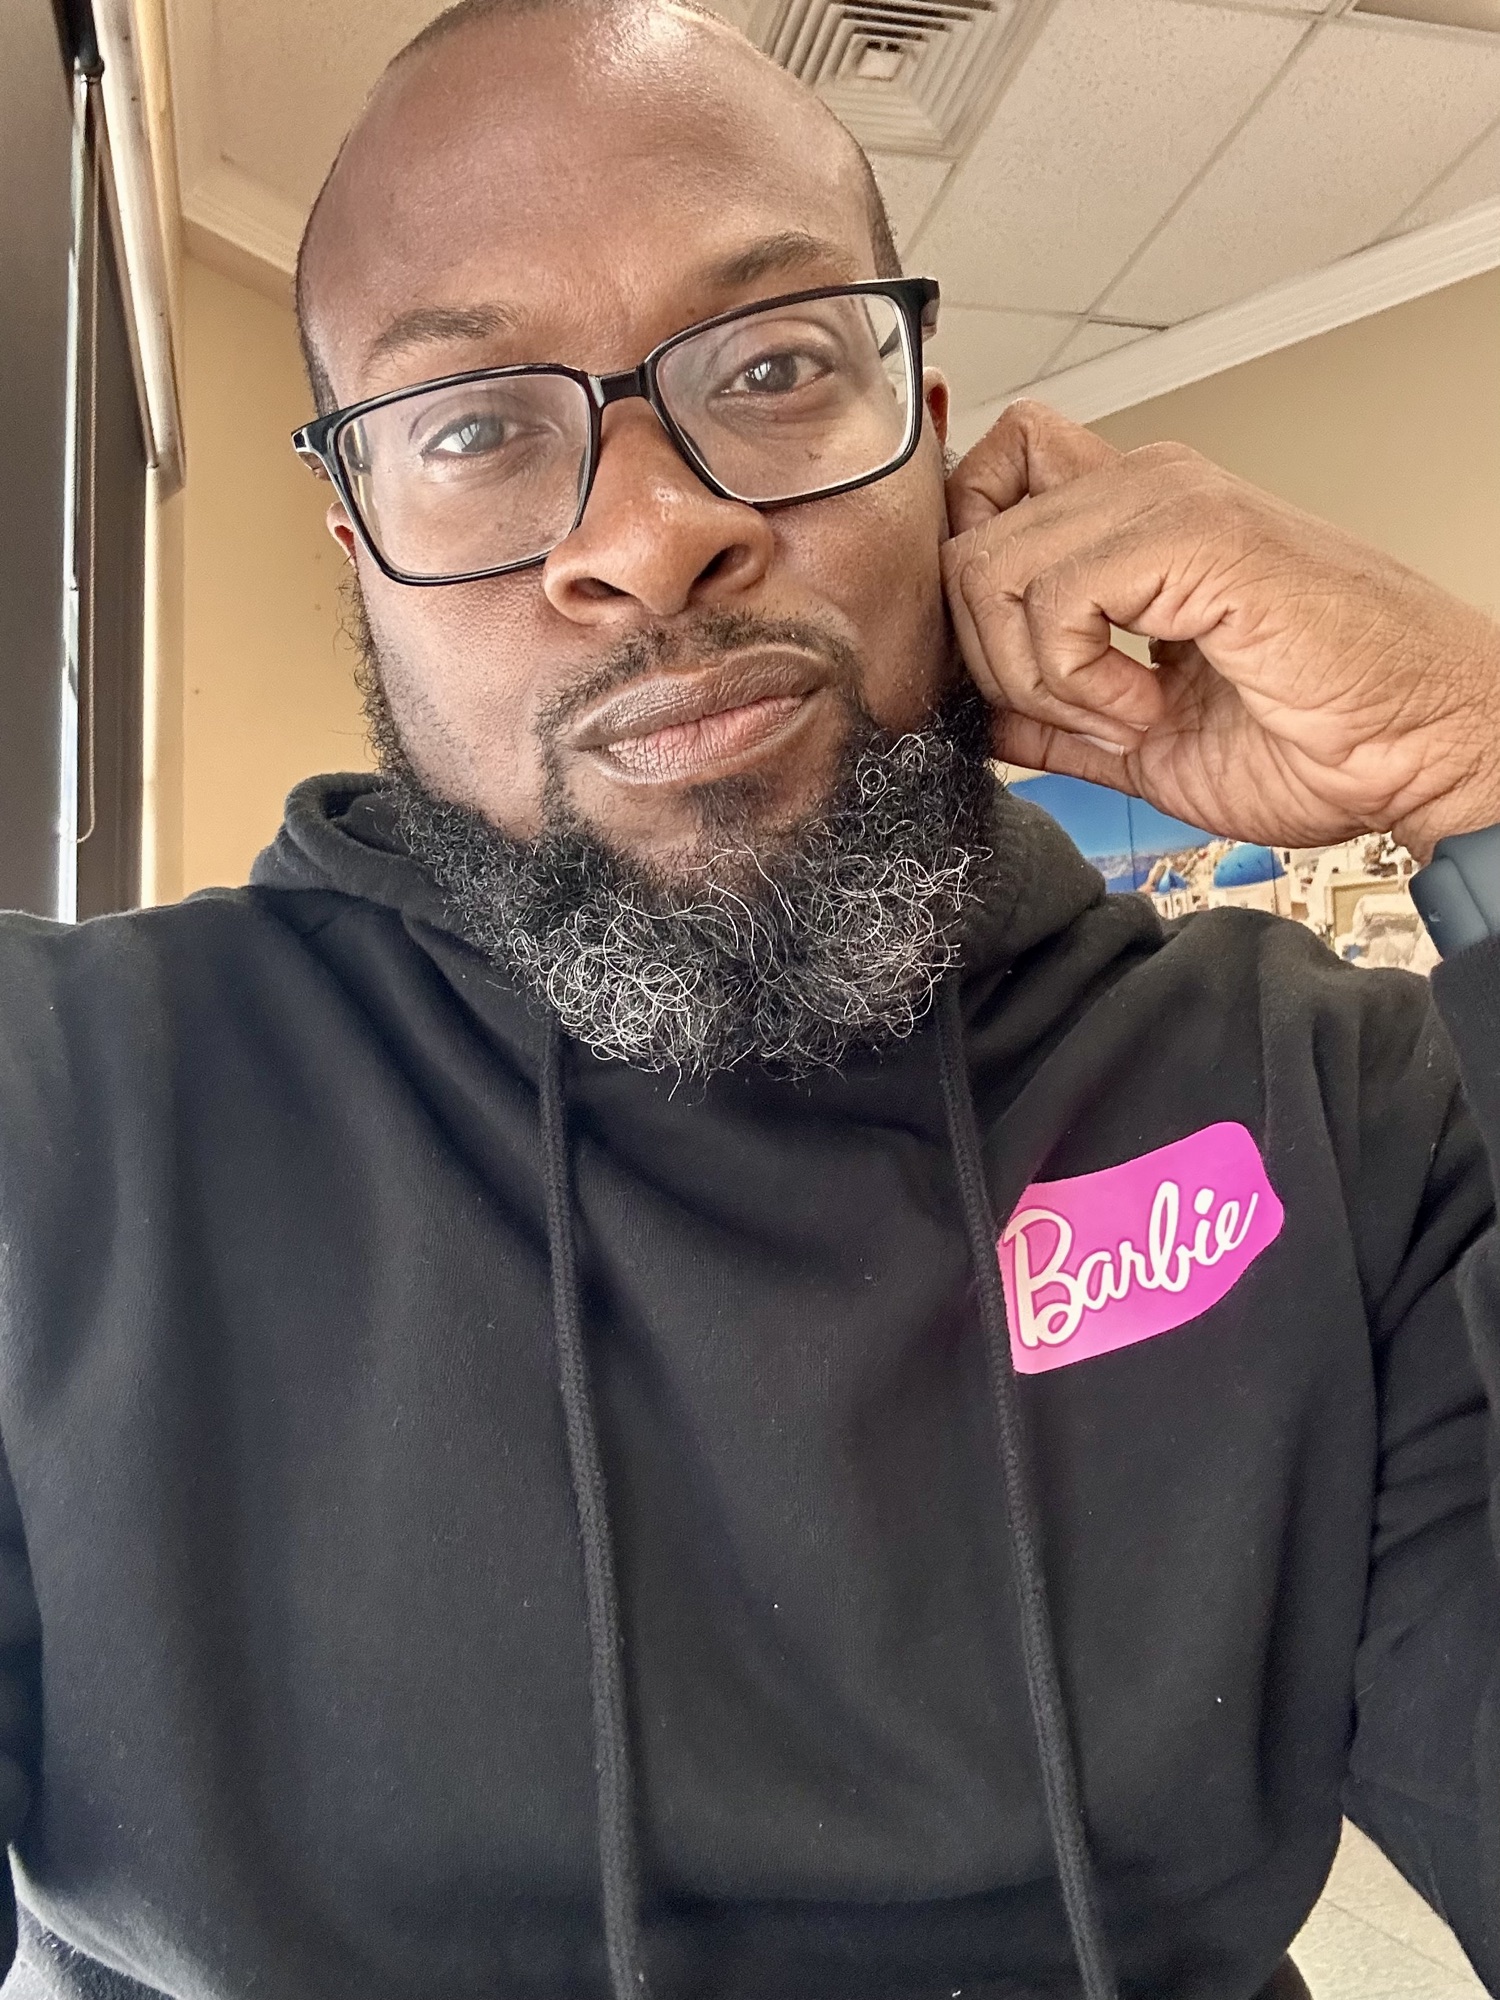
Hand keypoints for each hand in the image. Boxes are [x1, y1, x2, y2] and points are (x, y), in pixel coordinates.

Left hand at [940, 402, 1499, 861]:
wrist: (1422, 753)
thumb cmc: (1323, 739)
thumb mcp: (1147, 746)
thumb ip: (1056, 722)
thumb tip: (982, 719)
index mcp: (1137, 522)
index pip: (991, 485)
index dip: (966, 573)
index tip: (1009, 674)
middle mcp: (1147, 489)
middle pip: (968, 534)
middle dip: (993, 658)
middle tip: (1082, 716)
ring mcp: (1170, 500)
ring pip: (989, 569)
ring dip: (1040, 677)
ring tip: (1128, 717)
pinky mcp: (1195, 533)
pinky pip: (1053, 599)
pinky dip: (1081, 681)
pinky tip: (1152, 710)